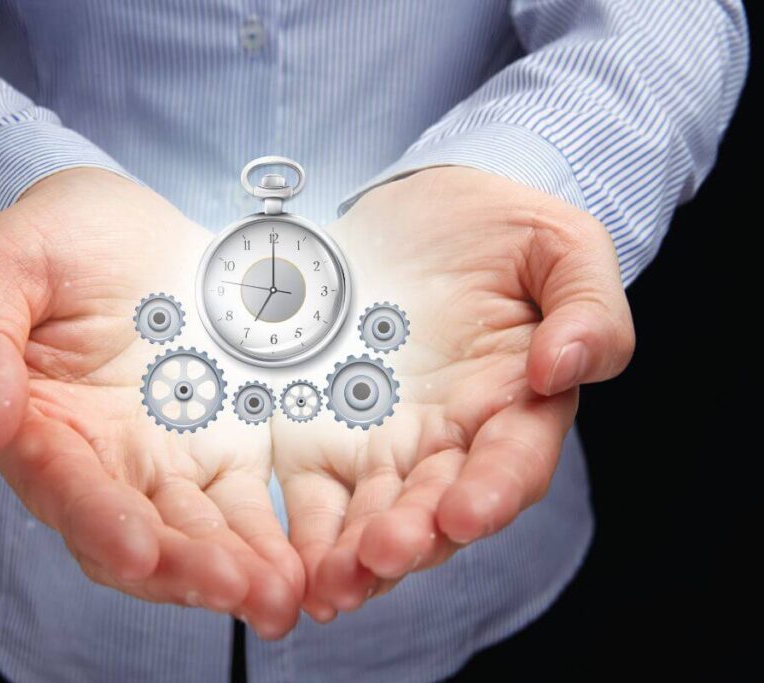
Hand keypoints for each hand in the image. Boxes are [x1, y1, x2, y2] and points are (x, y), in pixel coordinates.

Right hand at [0, 168, 302, 637]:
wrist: (127, 222)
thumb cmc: (55, 237)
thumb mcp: (1, 262)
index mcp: (37, 423)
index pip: (61, 487)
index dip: (96, 521)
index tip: (136, 550)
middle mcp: (97, 459)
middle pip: (132, 534)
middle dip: (180, 569)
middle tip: (234, 588)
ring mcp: (162, 460)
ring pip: (193, 534)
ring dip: (232, 573)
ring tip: (278, 596)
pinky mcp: (220, 449)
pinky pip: (244, 506)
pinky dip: (268, 542)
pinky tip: (298, 569)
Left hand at [272, 166, 634, 619]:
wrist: (416, 212)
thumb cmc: (497, 230)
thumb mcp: (559, 246)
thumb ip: (586, 306)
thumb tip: (564, 367)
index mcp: (516, 401)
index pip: (513, 459)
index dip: (493, 489)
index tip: (464, 512)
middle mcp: (452, 438)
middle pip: (437, 504)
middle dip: (412, 537)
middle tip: (382, 555)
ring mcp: (386, 444)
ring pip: (375, 514)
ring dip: (354, 556)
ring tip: (330, 584)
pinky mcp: (325, 436)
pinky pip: (316, 494)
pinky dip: (305, 534)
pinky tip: (290, 566)